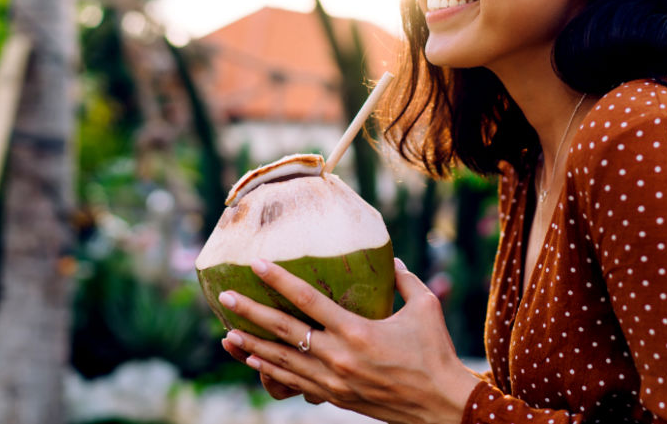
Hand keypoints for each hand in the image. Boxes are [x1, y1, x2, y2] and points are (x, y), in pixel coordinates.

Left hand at [218, 257, 480, 423]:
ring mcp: (333, 381)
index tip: (257, 264)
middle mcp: (338, 357)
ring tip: (227, 334)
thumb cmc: (436, 353)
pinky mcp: (335, 397)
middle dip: (251, 313)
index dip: (280, 281)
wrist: (440, 405)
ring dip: (252, 347)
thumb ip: (405, 280)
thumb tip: (391, 260)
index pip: (309, 300)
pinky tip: (255, 362)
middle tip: (226, 297)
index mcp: (357, 332)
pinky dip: (271, 371)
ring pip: (282, 362)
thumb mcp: (426, 308)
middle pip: (285, 331)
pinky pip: (294, 382)